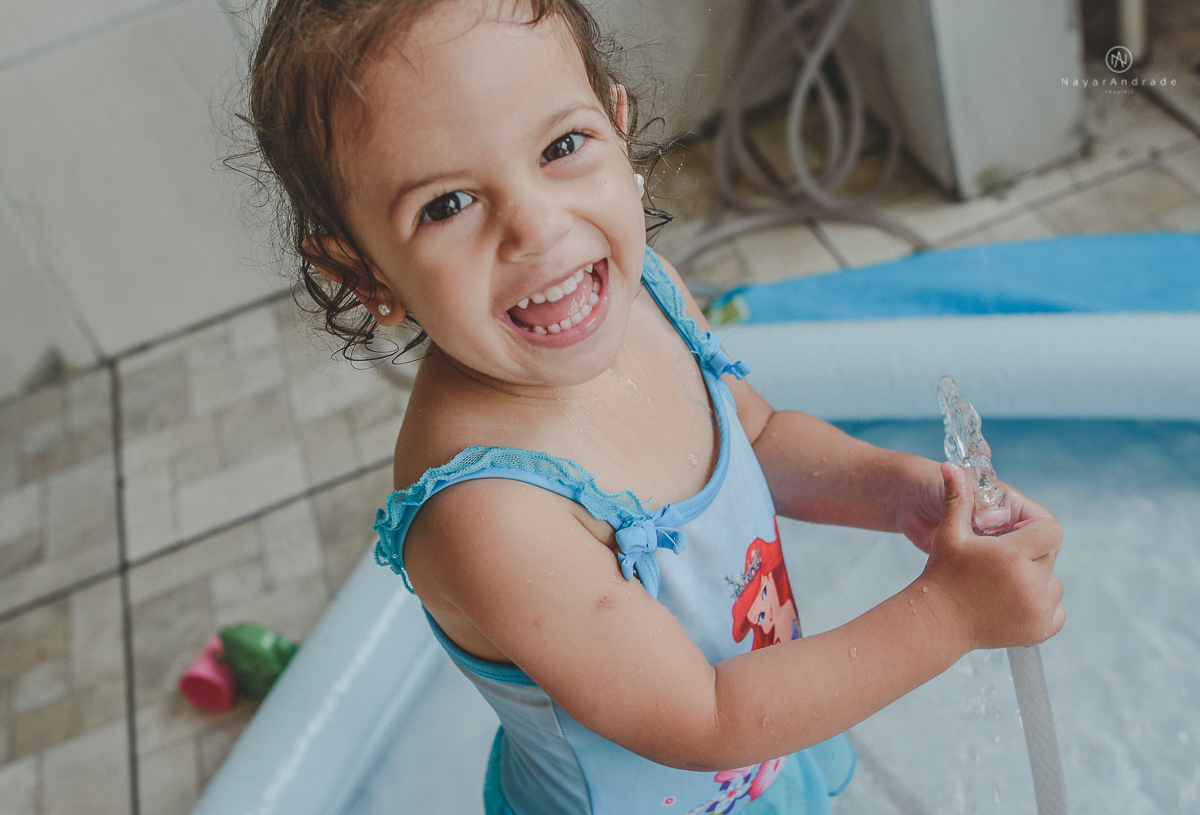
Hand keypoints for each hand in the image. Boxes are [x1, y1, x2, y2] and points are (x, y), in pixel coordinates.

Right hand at [920, 463, 1064, 650]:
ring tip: (1005, 581)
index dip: (1034, 528)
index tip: (1012, 534)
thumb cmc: (942, 574)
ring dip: (1037, 578)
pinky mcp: (1040, 630)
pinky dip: (1042, 604)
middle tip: (1002, 559)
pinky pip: (1057, 609)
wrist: (937, 623)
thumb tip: (949, 466)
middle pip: (1050, 555)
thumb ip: (958, 498)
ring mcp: (1037, 610)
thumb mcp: (950, 533)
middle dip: (1031, 553)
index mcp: (1011, 555)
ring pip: (1055, 582)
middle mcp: (1030, 583)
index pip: (1051, 530)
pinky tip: (1014, 600)